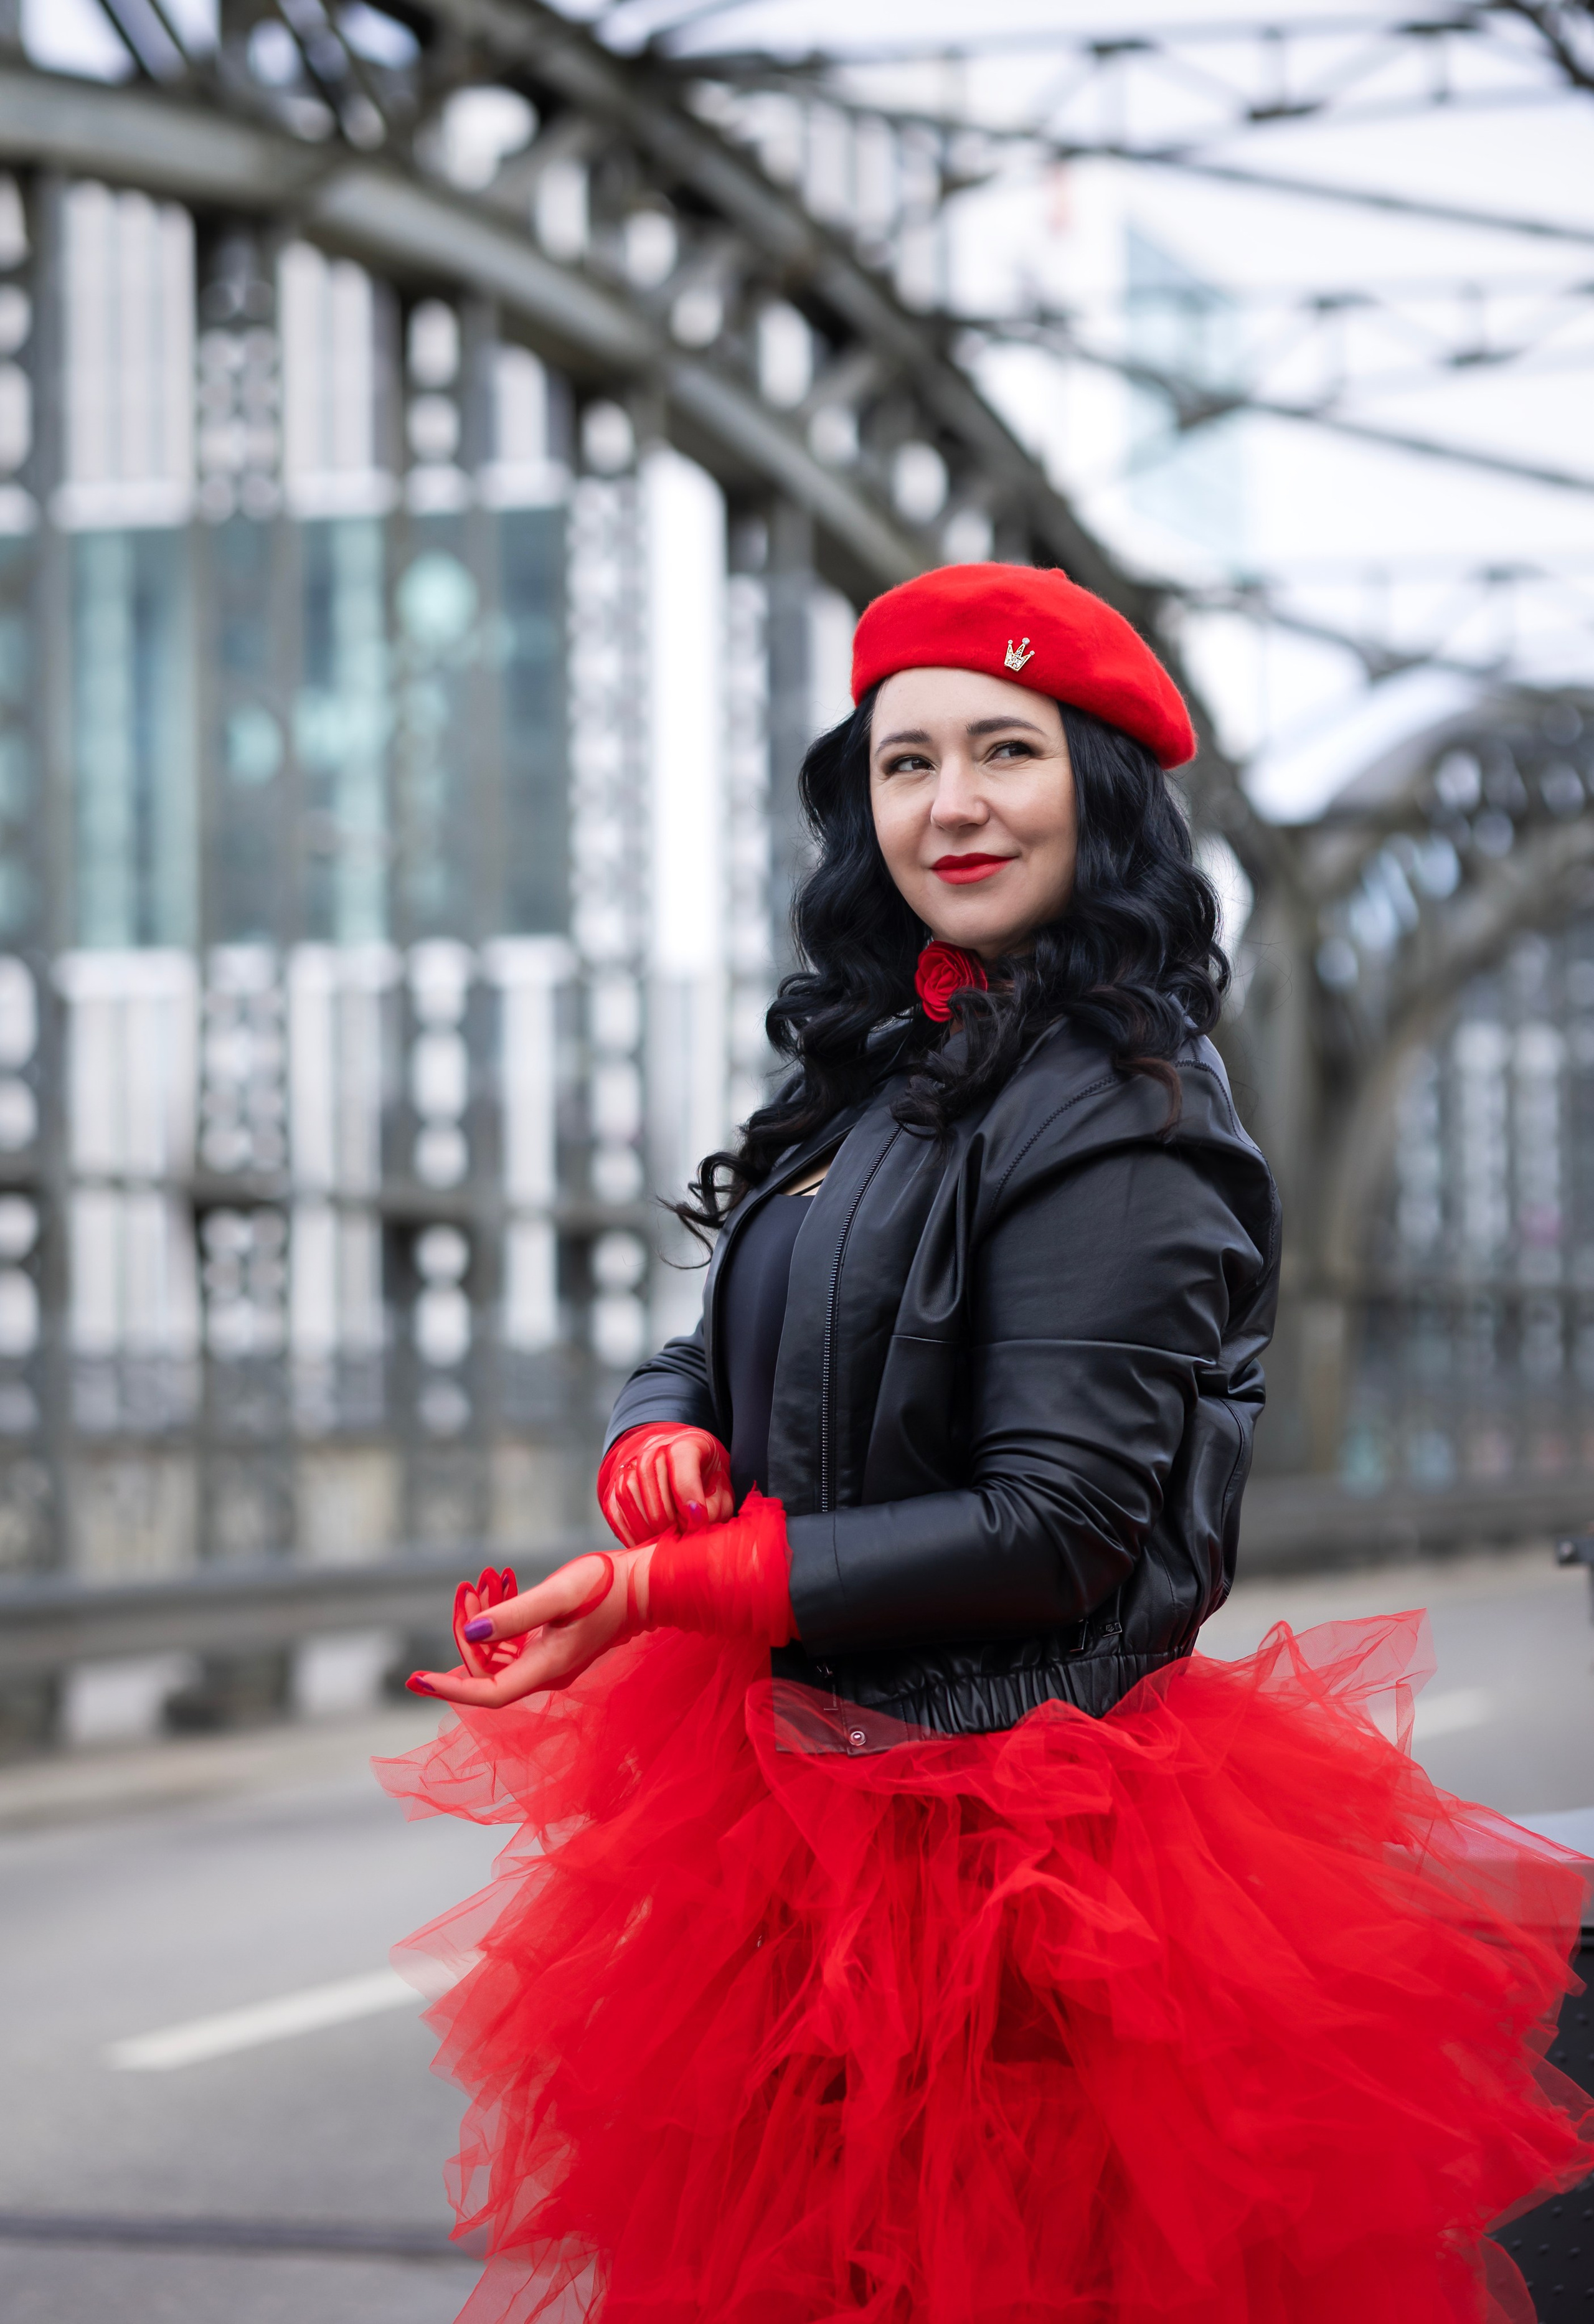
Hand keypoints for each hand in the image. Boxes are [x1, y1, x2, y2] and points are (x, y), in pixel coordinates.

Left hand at [407, 1546, 653, 1709]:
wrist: (648, 1584)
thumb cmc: (608, 1586)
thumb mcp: (559, 1593)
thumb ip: (515, 1614)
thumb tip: (472, 1632)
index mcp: (547, 1667)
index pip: (488, 1693)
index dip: (449, 1689)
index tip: (415, 1679)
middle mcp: (547, 1673)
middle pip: (488, 1669)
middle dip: (469, 1631)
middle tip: (467, 1587)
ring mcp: (551, 1662)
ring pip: (499, 1653)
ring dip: (483, 1621)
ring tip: (485, 1579)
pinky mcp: (555, 1647)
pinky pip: (513, 1643)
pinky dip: (500, 1619)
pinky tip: (500, 1586)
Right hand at [599, 1424, 731, 1545]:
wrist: (682, 1472)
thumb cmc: (707, 1484)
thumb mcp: (722, 1492)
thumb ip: (714, 1506)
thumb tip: (694, 1522)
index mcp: (687, 1442)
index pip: (681, 1456)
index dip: (687, 1489)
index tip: (696, 1517)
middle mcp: (654, 1446)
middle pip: (649, 1474)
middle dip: (665, 1513)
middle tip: (678, 1536)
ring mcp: (631, 1464)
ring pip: (627, 1490)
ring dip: (644, 1522)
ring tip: (661, 1542)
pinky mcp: (615, 1486)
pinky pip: (614, 1508)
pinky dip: (628, 1530)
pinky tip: (645, 1543)